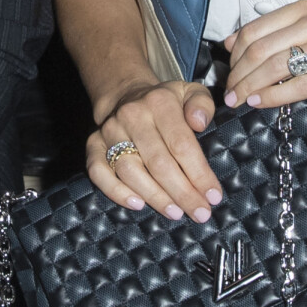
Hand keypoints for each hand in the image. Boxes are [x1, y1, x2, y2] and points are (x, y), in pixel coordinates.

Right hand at [88, 79, 220, 220]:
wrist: (125, 96)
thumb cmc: (166, 103)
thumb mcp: (190, 92)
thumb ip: (202, 104)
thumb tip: (200, 123)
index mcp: (159, 102)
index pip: (181, 144)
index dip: (199, 174)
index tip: (213, 196)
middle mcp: (132, 116)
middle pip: (158, 162)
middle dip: (182, 193)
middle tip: (200, 213)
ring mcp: (109, 131)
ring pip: (130, 171)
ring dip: (155, 197)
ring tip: (175, 213)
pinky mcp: (93, 144)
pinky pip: (98, 172)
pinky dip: (116, 191)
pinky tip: (138, 205)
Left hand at [223, 0, 306, 123]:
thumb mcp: (306, 43)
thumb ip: (272, 39)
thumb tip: (229, 43)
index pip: (255, 30)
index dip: (235, 56)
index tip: (228, 75)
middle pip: (262, 49)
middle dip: (239, 75)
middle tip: (229, 94)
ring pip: (278, 66)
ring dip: (251, 86)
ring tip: (240, 100)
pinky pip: (301, 84)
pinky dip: (274, 96)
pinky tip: (260, 103)